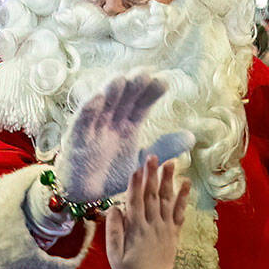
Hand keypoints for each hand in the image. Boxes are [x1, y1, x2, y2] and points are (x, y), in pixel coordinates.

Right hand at [56, 74, 193, 204]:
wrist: (85, 194)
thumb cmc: (111, 174)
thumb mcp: (142, 162)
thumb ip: (164, 149)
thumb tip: (192, 137)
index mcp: (129, 124)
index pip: (142, 103)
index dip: (152, 92)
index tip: (165, 82)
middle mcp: (112, 120)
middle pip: (124, 97)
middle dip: (134, 84)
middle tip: (146, 73)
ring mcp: (94, 126)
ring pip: (103, 102)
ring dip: (112, 90)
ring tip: (123, 79)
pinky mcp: (77, 137)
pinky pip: (83, 120)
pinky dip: (89, 108)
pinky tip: (98, 97)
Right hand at [105, 156, 190, 268]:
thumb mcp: (114, 255)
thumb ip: (113, 231)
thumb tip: (114, 208)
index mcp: (136, 230)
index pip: (135, 202)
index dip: (135, 185)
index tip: (136, 169)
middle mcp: (153, 225)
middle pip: (152, 196)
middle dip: (152, 175)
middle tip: (153, 156)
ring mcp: (165, 228)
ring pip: (167, 200)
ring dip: (169, 180)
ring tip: (171, 162)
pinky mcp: (174, 232)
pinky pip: (180, 212)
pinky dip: (184, 198)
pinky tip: (187, 183)